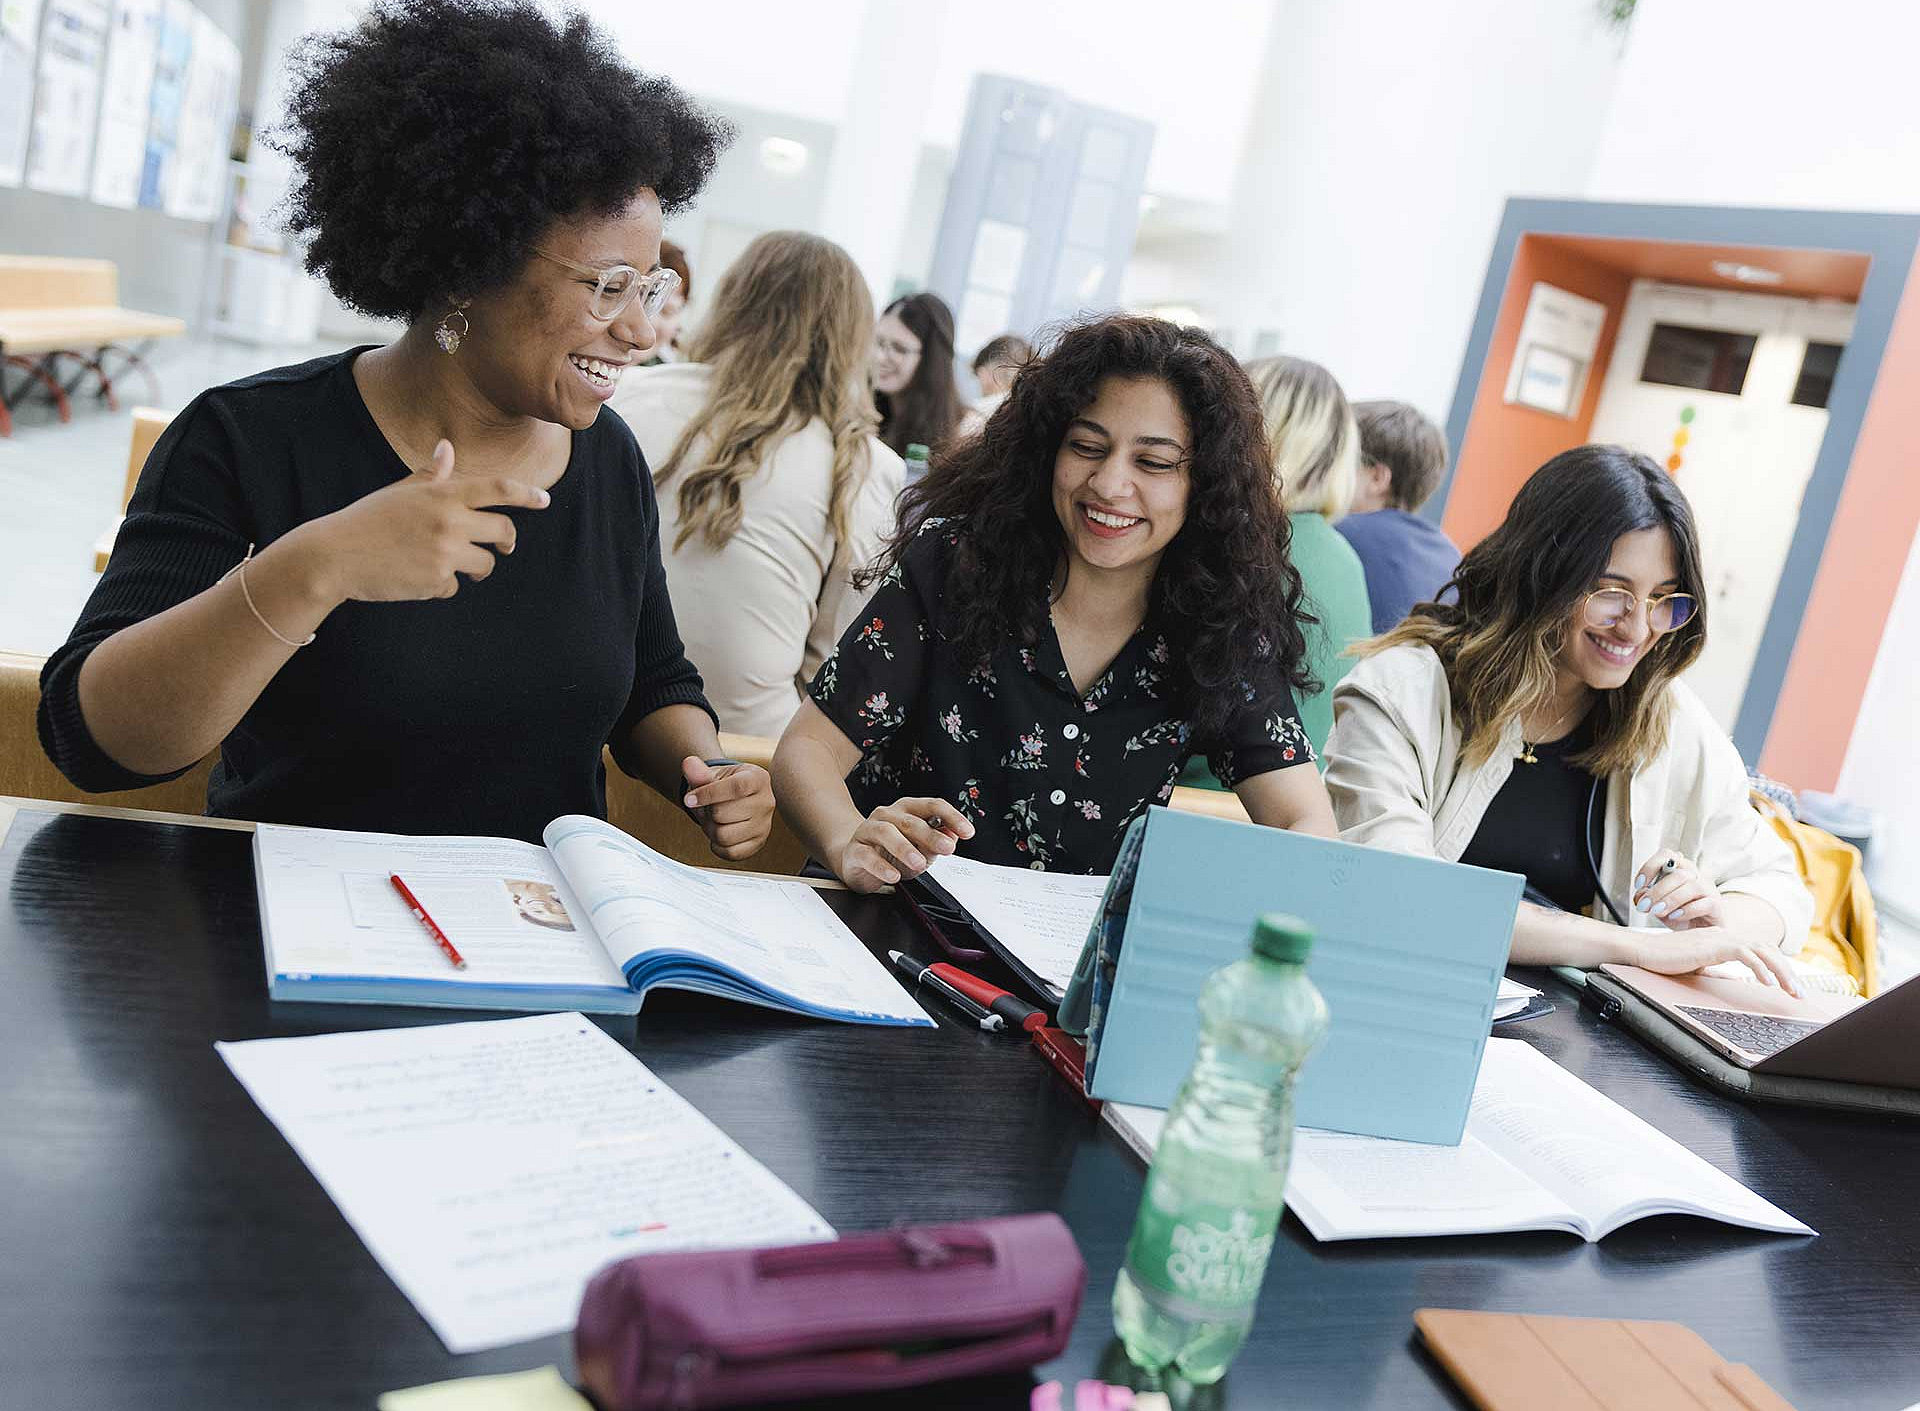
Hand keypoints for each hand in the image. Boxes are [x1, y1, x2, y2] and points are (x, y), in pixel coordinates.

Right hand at [298, 439, 549, 602]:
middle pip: (504, 532)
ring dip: (476, 567)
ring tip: (451, 563)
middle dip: (506, 541)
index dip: (527, 494)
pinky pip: (455, 586)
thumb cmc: (368, 520)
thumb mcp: (401, 491)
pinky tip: (417, 577)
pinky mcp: (436, 581)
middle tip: (503, 546)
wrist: (334, 556)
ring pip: (485, 565)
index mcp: (443, 494)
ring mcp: (445, 553)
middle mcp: (450, 521)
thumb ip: (432, 474)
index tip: (545, 500)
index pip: (499, 489)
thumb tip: (447, 447)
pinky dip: (442, 584)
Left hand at [681, 757, 773, 861]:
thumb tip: (688, 763)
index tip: (689, 799)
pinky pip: (730, 853)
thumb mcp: (711, 774)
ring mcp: (764, 825)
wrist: (733, 800)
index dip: (708, 794)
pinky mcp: (758, 843)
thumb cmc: (722, 785)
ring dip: (710, 829)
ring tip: (712, 820)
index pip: (736, 788)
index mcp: (758, 778)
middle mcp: (766, 802)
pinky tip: (719, 832)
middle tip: (706, 807)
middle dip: (706, 812)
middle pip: (722, 814)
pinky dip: (717, 846)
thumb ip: (699, 771)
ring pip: (724, 836)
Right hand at [832, 797, 974, 892]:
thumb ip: (935, 844)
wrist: (854, 860)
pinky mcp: (854, 850)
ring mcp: (868, 830)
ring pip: (886, 832)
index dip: (952, 817)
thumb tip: (952, 837)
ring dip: (905, 848)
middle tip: (947, 848)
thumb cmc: (890, 852)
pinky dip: (882, 866)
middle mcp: (887, 815)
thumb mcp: (919, 849)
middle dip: (931, 835)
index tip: (968, 831)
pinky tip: (893, 875)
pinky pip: (867, 856)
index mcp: (907, 810)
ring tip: (919, 863)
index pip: (932, 805)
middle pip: (910, 820)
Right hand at [1629, 926, 1800, 995]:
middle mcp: (1725, 935)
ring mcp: (1720, 938)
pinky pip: (1746, 955)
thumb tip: (1736, 980)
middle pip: (1768, 949)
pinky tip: (1768, 984)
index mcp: (1723, 939)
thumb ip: (1718, 971)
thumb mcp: (1698, 966)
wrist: (1642, 950)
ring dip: (1782, 972)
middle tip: (1800, 994)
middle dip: (1788, 973)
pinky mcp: (1713, 945)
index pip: (1760, 950)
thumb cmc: (1664, 958)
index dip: (1778, 968)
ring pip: (1763, 951)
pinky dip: (1760, 969)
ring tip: (1792, 991)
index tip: (1790, 988)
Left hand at [1632, 849, 1723, 929]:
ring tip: (1657, 911)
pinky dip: (1687, 910)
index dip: (1650, 866)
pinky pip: (1705, 904)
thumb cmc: (1679, 915)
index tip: (1639, 884)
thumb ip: (1647, 898)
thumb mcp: (1658, 906)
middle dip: (1657, 890)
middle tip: (1644, 906)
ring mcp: (1709, 890)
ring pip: (1692, 886)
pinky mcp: (1717, 907)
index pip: (1667, 855)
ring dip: (1671, 899)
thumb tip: (1640, 896)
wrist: (1702, 932)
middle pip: (1678, 873)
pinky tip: (1675, 916)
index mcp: (1680, 869)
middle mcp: (1696, 876)